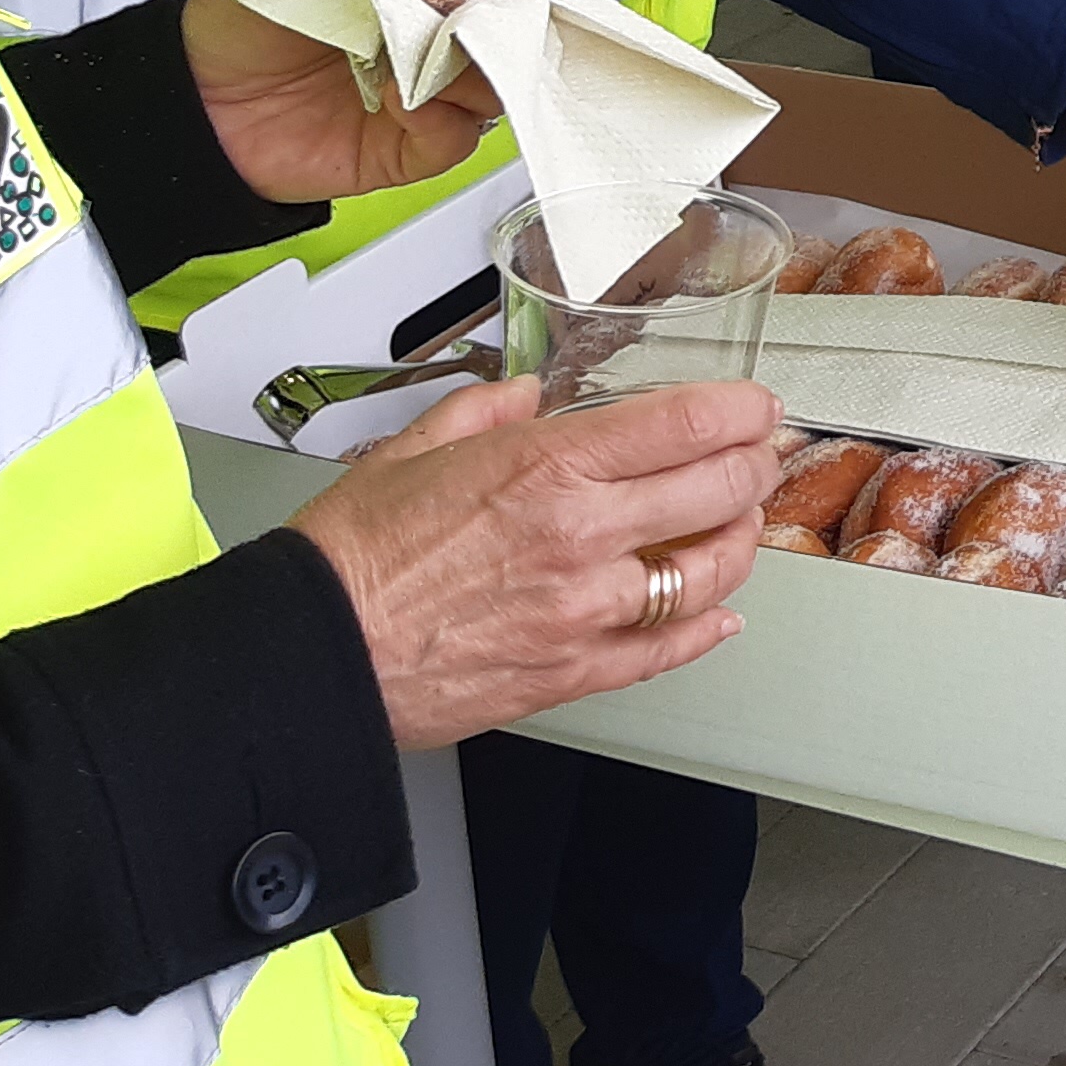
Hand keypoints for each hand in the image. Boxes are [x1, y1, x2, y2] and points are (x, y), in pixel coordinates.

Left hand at [185, 0, 564, 206]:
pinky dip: (443, 122)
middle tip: (492, 16)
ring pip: (497, 86)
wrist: (194, 95)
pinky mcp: (408, 146)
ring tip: (434, 63)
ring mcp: (426, 91)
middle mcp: (433, 34)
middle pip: (514, 29)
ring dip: (480, 73)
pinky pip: (457, 140)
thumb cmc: (252, 18)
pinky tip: (401, 104)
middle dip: (515, 22)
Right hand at [290, 375, 780, 746]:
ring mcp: (583, 610)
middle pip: (718, 490)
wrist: (308, 656)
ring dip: (738, 543)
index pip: (687, 423)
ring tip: (735, 526)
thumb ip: (482, 410)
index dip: (742, 410)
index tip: (755, 407)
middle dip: (754, 466)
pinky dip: (706, 630)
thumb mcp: (410, 450)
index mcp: (545, 468)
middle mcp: (578, 535)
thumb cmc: (347, 558)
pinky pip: (665, 651)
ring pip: (710, 572)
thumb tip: (523, 392)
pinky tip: (719, 615)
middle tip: (757, 457)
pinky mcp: (571, 674)